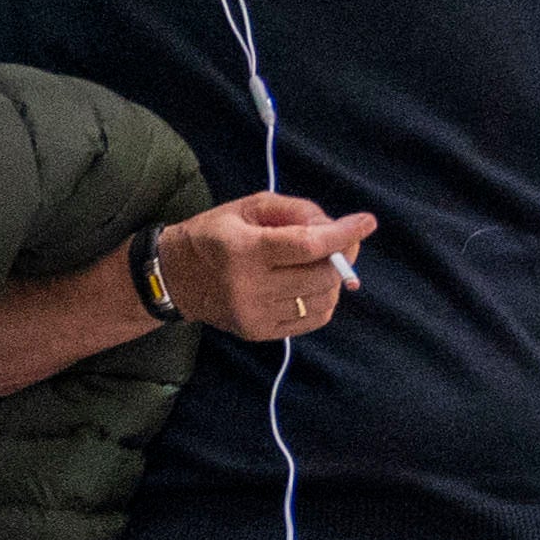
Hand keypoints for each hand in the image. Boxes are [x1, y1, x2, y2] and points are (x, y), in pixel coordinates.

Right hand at [151, 193, 379, 346]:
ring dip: (332, 279)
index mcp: (243, 250)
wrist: (173, 278)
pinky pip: (312, 320)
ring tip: (319, 264)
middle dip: (342, 256)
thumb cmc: (214, 235)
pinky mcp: (258, 332)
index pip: (307, 246)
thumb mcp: (249, 207)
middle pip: (321, 276)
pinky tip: (308, 286)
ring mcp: (254, 314)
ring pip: (322, 300)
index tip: (366, 222)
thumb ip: (296, 211)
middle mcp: (248, 287)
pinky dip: (322, 300)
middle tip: (341, 243)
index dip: (343, 234)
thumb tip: (336, 228)